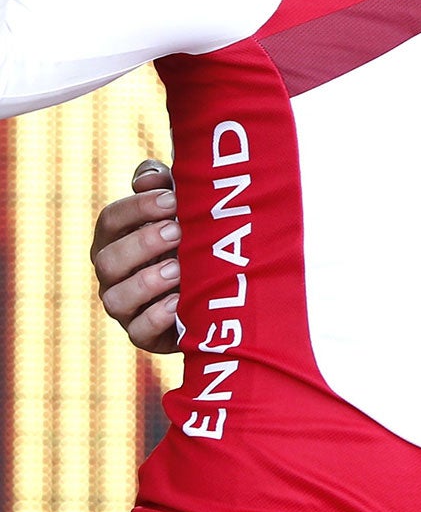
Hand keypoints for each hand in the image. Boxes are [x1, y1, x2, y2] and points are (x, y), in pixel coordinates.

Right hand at [90, 159, 180, 354]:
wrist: (223, 285)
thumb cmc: (196, 235)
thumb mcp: (184, 207)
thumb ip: (164, 186)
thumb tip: (147, 178)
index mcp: (118, 238)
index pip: (110, 220)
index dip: (137, 208)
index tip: (173, 200)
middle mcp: (114, 274)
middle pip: (106, 259)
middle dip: (142, 243)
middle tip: (178, 231)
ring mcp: (126, 306)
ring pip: (115, 299)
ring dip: (146, 282)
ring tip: (178, 269)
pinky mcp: (145, 334)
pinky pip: (139, 331)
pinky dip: (156, 317)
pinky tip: (179, 302)